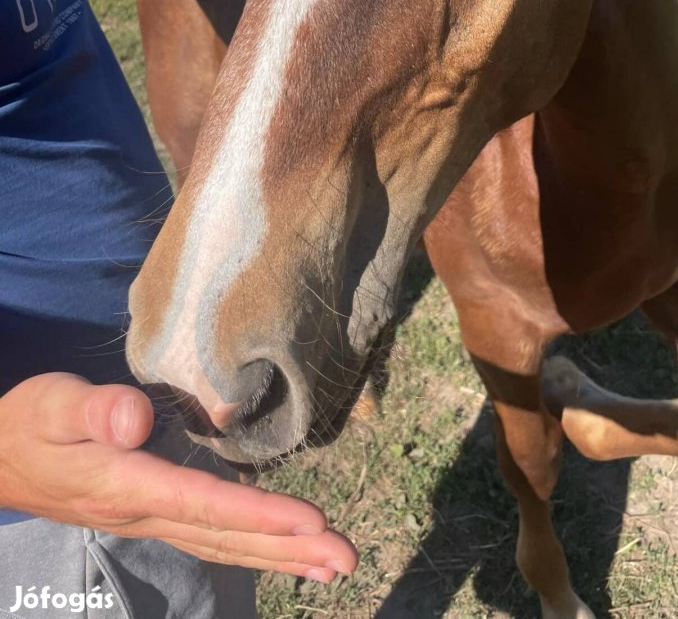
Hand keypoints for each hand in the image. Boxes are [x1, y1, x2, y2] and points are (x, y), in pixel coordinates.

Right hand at [0, 374, 357, 581]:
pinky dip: (254, 547)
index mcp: (126, 485)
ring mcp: (151, 521)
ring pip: (225, 543)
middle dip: (289, 547)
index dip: (260, 512)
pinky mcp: (154, 515)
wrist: (0, 459)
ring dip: (281, 555)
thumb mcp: (53, 404)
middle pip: (227, 534)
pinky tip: (284, 553)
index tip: (313, 522)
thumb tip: (137, 418)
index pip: (203, 503)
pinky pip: (213, 537)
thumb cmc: (30, 423)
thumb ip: (94, 409)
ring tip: (334, 567)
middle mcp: (145, 514)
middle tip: (349, 559)